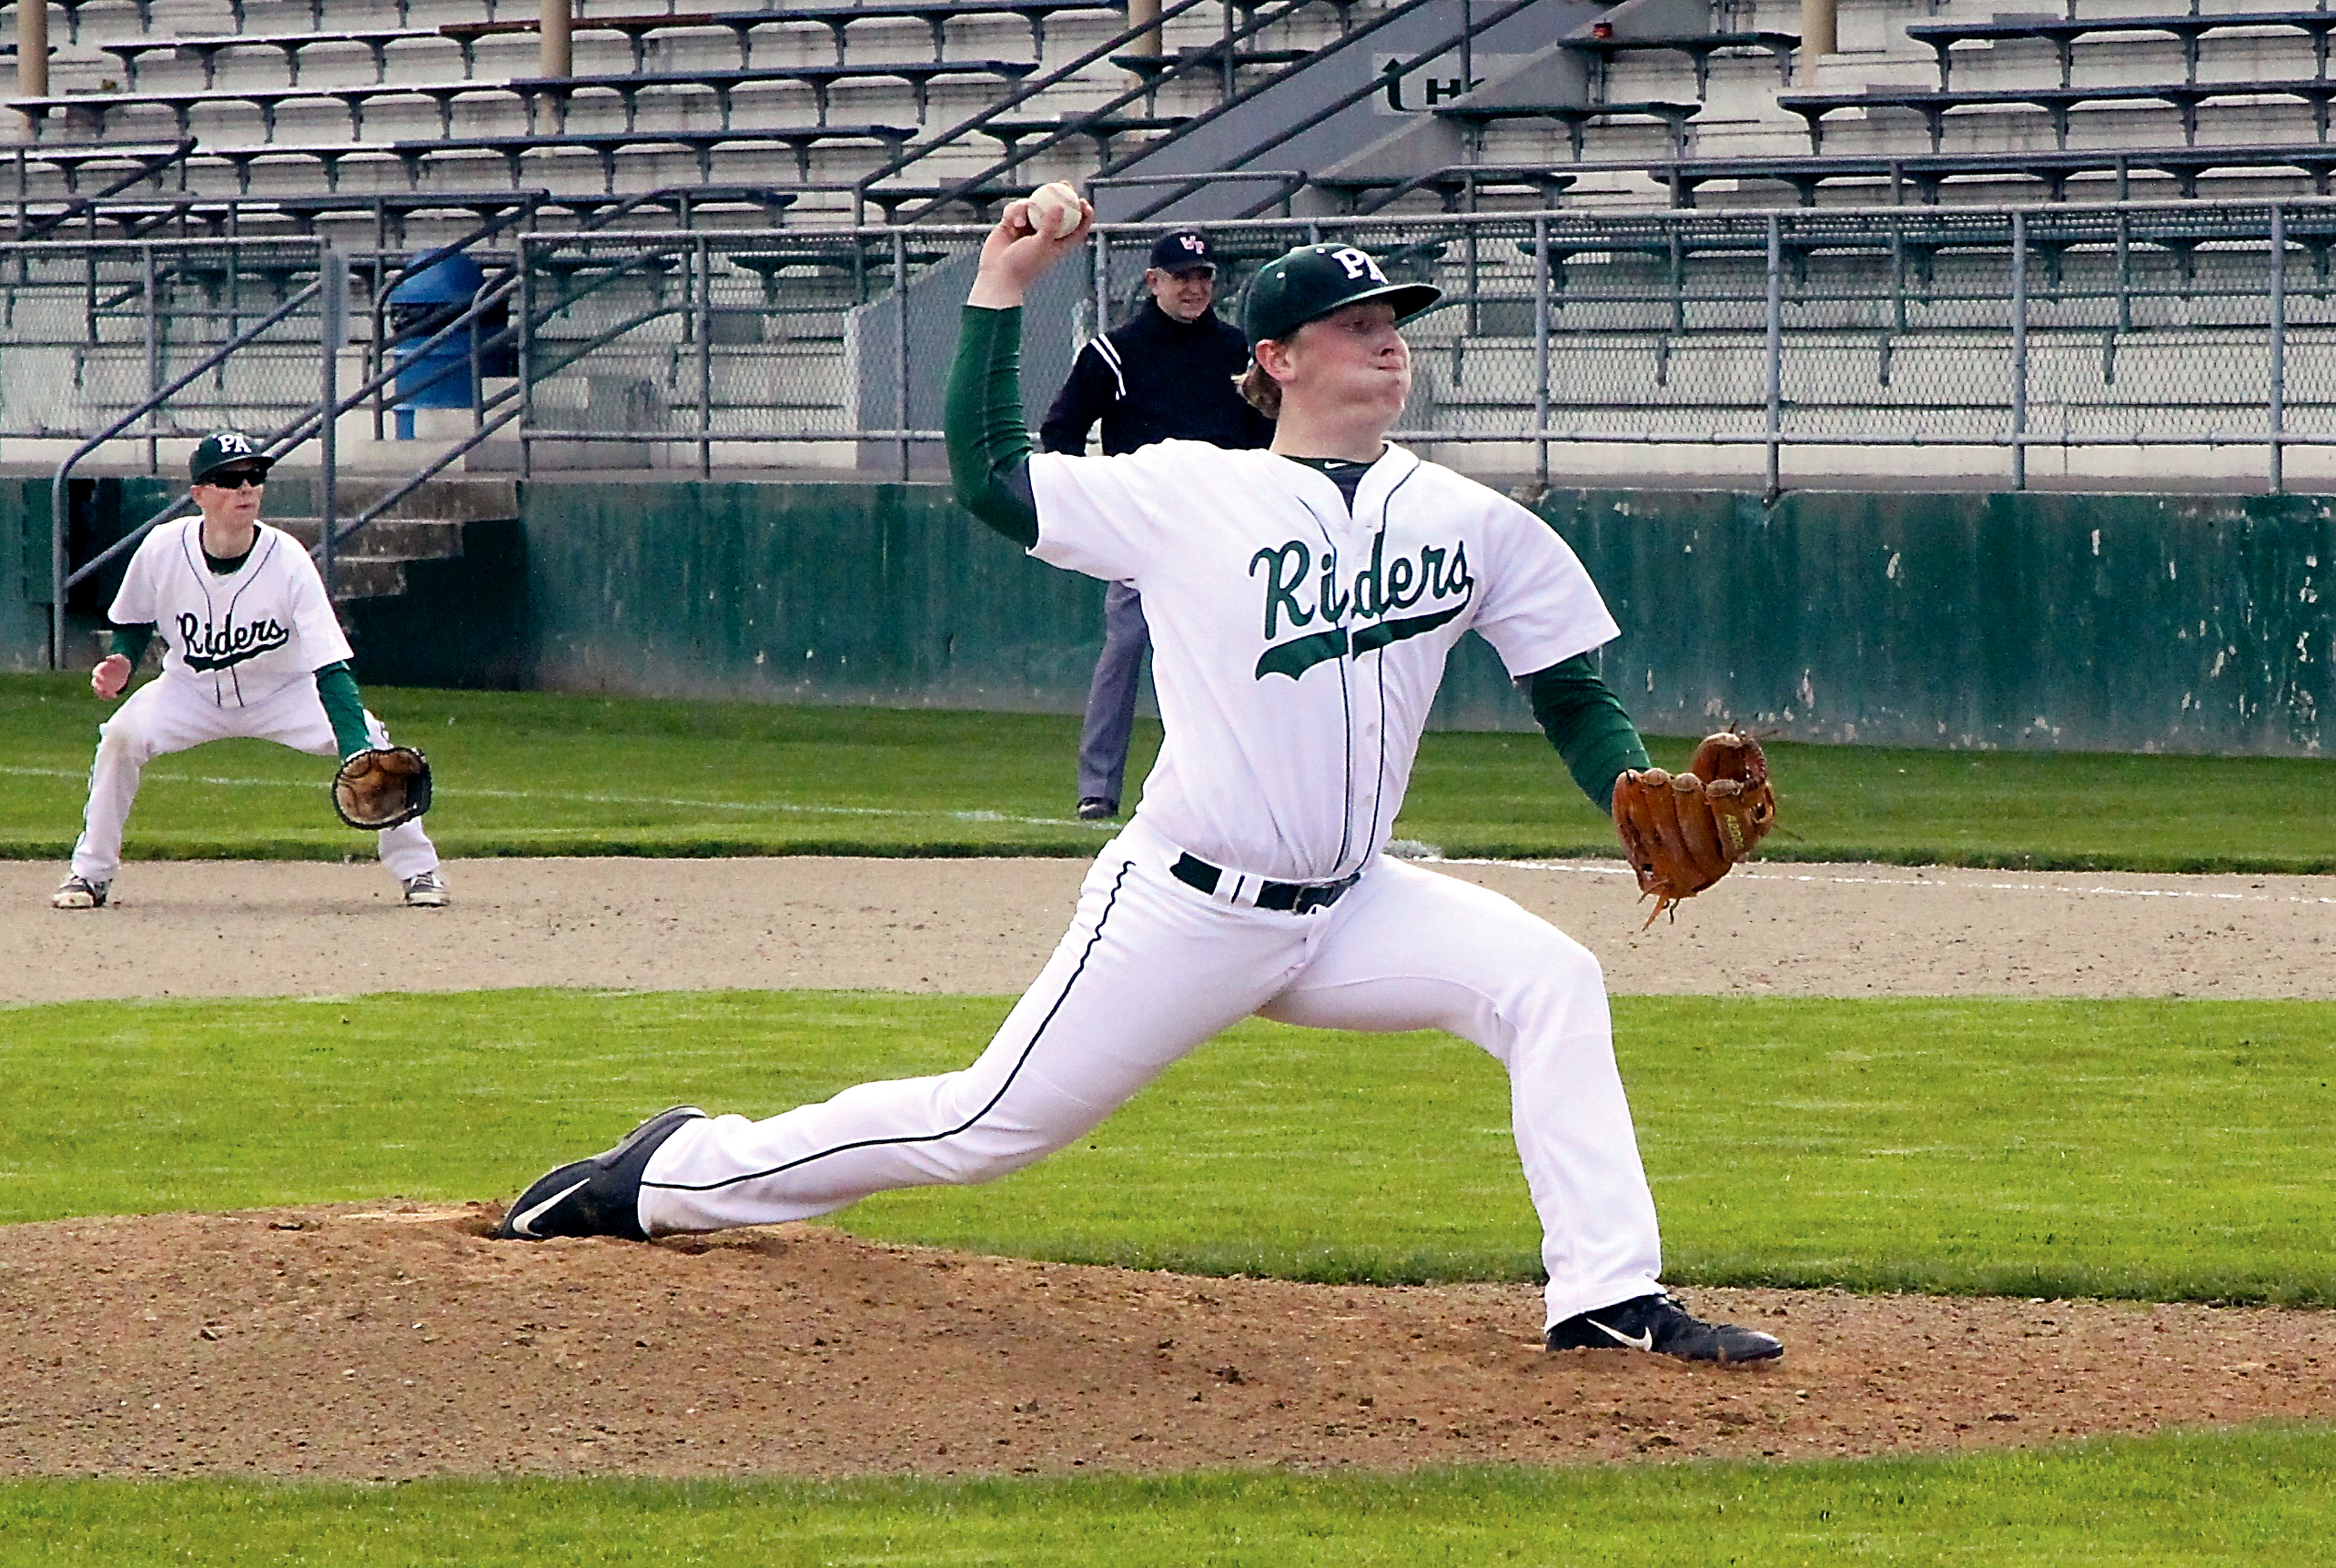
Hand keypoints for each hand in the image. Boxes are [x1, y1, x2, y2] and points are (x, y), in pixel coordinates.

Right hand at [91, 653, 129, 699]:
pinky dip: (107, 696)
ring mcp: (103, 684)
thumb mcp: (120, 659)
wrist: (124, 669)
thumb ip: (115, 657)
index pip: (96, 672)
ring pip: (98, 689)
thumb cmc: (120, 663)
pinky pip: (105, 694)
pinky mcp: (107, 689)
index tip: (99, 676)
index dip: (97, 674)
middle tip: (101, 687)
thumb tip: (108, 658)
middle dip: (97, 684)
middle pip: (95, 682)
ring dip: (101, 692)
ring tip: (107, 694)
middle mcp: (100, 677)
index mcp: (101, 669)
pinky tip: (114, 696)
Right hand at [965, 191, 1093, 308]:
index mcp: (1058, 244)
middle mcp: (1044, 234)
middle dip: (1062, 194)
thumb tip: (1060, 206)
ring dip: (1026, 209)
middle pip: (1058, 210)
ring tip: (1019, 223)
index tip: (1083, 201)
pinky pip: (1015, 209)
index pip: (1077, 227)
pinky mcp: (1011, 224)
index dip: (1083, 214)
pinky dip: (1013, 213)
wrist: (997, 275)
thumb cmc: (1022, 265)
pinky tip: (1009, 224)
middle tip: (1065, 184)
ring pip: (1033, 205)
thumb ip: (1050, 226)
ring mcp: (1028, 228)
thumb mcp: (1040, 245)